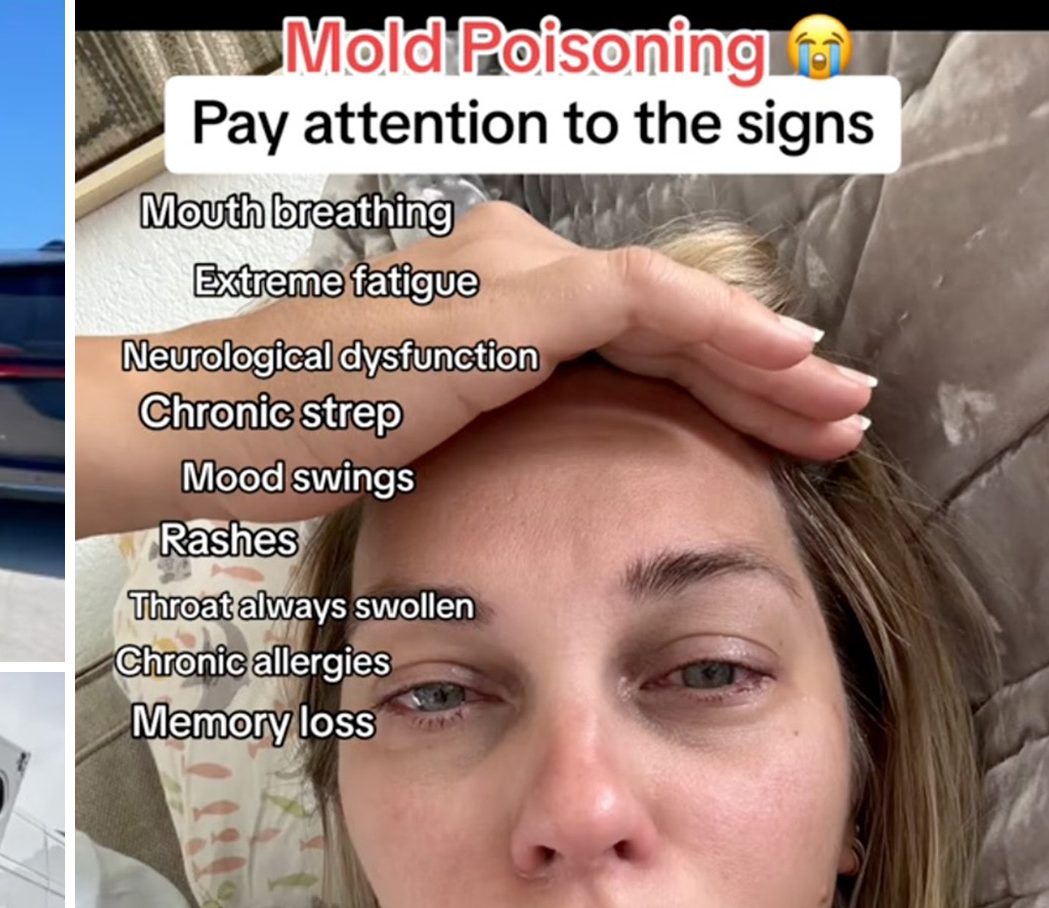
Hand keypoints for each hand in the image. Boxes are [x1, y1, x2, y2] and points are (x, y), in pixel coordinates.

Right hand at [76, 201, 872, 534]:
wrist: (212, 425)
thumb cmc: (278, 442)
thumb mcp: (403, 446)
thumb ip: (480, 443)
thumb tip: (536, 500)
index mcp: (480, 302)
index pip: (625, 334)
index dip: (711, 381)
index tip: (773, 435)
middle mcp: (501, 265)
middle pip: (664, 316)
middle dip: (760, 371)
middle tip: (833, 417)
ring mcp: (505, 272)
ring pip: (674, 305)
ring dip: (766, 359)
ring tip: (835, 406)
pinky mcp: (507, 300)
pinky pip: (646, 301)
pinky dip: (723, 331)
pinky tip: (784, 364)